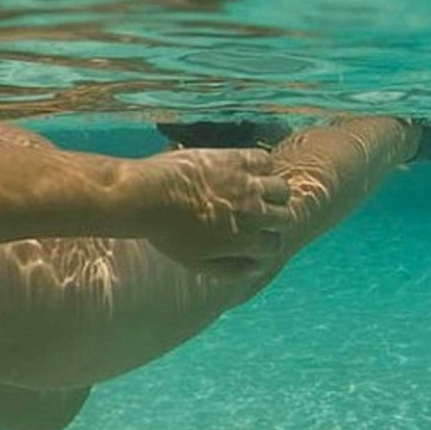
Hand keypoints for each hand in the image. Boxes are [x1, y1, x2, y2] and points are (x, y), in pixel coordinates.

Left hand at [124, 148, 293, 277]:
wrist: (146, 198)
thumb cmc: (166, 234)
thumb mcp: (197, 263)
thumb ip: (230, 269)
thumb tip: (256, 267)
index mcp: (246, 241)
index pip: (275, 245)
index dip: (264, 242)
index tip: (253, 236)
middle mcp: (255, 213)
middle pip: (284, 217)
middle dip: (273, 218)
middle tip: (254, 212)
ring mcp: (247, 185)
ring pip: (280, 189)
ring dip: (271, 192)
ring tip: (253, 190)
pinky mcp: (236, 160)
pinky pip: (265, 161)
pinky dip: (261, 166)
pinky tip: (245, 170)